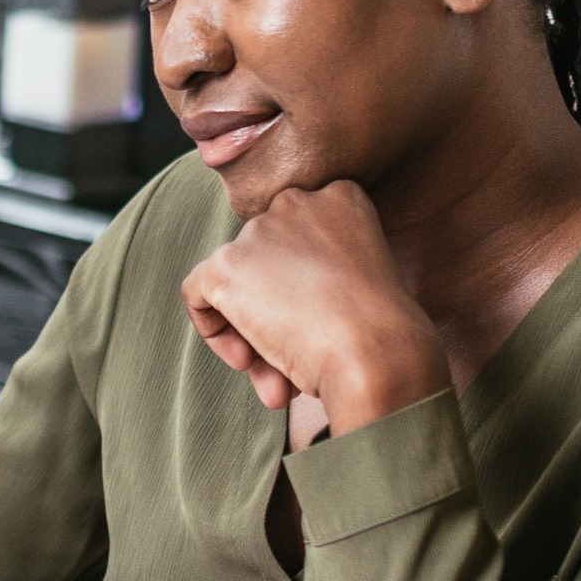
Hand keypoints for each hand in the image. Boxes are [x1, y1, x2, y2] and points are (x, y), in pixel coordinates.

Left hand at [181, 180, 446, 431]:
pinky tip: (246, 362)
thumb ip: (317, 278)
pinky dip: (214, 331)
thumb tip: (274, 306)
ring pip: (236, 283)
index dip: (302, 292)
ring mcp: (258, 230)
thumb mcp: (360, 288)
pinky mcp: (227, 263)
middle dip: (276, 316)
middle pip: (264, 262)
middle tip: (296, 367)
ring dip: (254, 335)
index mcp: (340, 198)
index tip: (320, 328)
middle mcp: (297, 201)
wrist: (378, 354)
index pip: (297, 241)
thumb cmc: (383, 337)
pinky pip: (197, 294)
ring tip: (281, 382)